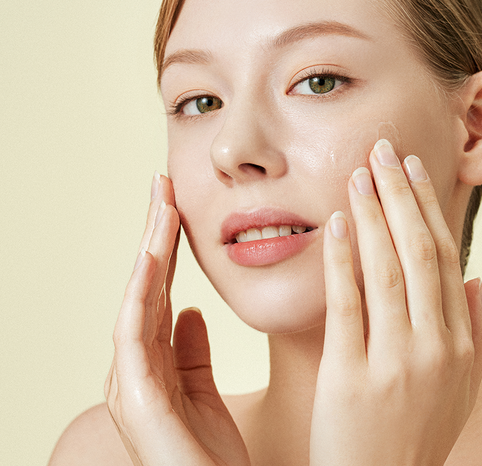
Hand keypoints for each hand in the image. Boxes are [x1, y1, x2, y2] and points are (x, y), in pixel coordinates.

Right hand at [104, 174, 249, 465]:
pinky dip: (140, 296)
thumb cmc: (209, 455)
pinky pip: (135, 337)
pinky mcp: (137, 402)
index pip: (160, 287)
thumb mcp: (202, 391)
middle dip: (155, 233)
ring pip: (137, 300)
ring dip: (148, 251)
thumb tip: (189, 310)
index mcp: (154, 360)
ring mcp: (132, 383)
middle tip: (164, 184)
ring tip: (160, 207)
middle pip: (145, 285)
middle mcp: (136, 366)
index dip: (168, 243)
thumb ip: (190, 350)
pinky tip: (151, 261)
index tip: (177, 202)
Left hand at [310, 140, 481, 465]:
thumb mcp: (459, 390)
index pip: (445, 257)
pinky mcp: (352, 376)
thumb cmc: (415, 435)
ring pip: (388, 269)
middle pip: (419, 251)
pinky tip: (334, 224)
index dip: (428, 207)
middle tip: (382, 150)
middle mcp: (434, 346)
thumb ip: (477, 336)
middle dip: (400, 195)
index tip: (411, 168)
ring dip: (372, 215)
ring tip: (357, 174)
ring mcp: (395, 361)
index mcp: (458, 342)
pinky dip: (342, 260)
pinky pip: (347, 305)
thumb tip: (480, 283)